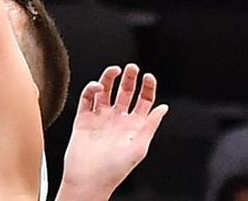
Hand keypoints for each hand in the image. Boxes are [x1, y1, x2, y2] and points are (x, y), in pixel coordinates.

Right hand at [59, 64, 168, 199]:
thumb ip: (150, 125)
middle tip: (132, 68)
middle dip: (130, 78)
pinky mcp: (84, 119)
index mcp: (133, 127)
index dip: (147, 88)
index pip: (144, 101)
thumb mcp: (139, 147)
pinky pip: (87, 98)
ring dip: (109, 78)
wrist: (88, 180)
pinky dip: (91, 89)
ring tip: (114, 70)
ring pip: (106, 91)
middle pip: (126, 92)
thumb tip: (164, 108)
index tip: (148, 77)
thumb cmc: (114, 170)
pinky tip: (97, 86)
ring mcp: (100, 118)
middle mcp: (117, 120)